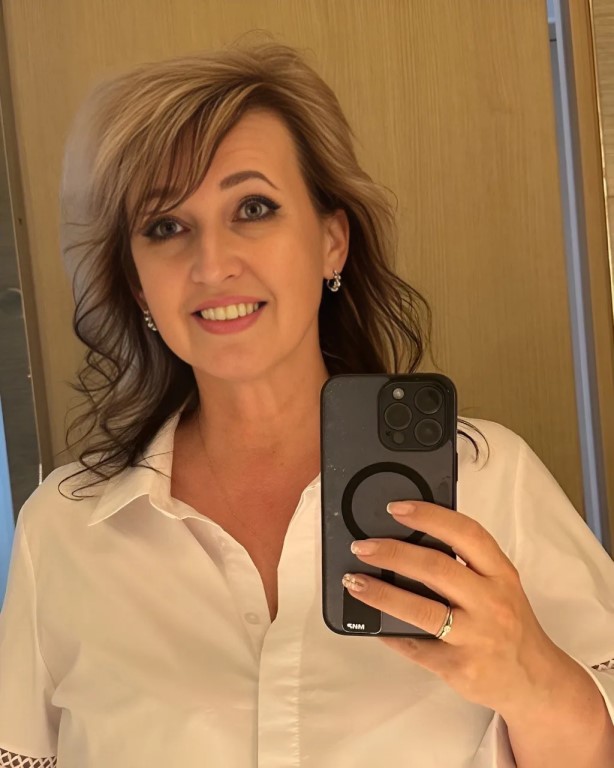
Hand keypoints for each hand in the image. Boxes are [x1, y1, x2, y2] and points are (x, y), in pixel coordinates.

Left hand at [343, 500, 564, 717]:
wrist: (535, 682)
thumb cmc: (510, 625)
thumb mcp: (501, 585)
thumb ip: (467, 563)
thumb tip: (411, 539)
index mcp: (500, 574)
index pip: (466, 533)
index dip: (429, 516)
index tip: (396, 508)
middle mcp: (491, 602)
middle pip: (435, 568)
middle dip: (392, 552)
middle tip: (363, 546)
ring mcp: (475, 637)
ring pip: (420, 610)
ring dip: (381, 592)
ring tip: (355, 581)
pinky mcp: (459, 668)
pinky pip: (414, 646)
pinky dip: (389, 632)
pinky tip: (372, 622)